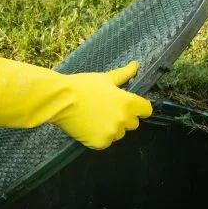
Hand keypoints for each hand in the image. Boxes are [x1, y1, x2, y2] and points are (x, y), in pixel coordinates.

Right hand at [0, 57, 152, 149]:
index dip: (139, 107)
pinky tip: (89, 126)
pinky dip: (99, 137)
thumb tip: (136, 65)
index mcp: (128, 103)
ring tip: (96, 117)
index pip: (146, 110)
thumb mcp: (105, 78)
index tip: (130, 106)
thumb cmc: (82, 86)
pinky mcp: (100, 143)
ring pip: (119, 134)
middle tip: (108, 110)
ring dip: (112, 128)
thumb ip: (124, 74)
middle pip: (133, 124)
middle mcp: (123, 120)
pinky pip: (106, 141)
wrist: (61, 100)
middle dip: (124, 117)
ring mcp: (112, 133)